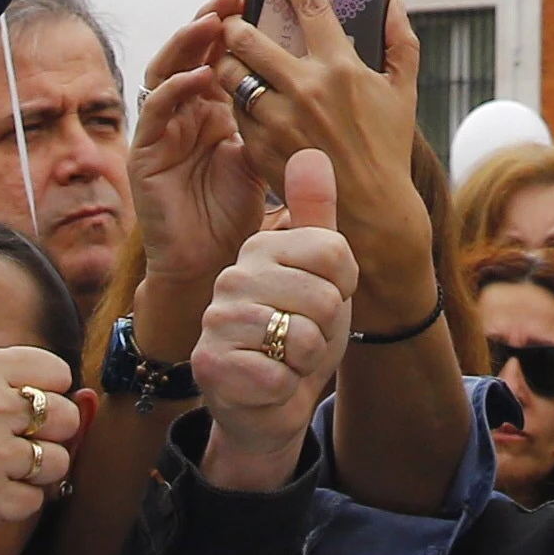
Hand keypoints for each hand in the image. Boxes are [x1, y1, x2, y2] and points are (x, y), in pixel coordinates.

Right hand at [126, 0, 266, 325]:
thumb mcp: (268, 151)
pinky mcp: (145, 153)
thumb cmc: (243, 210)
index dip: (235, 23)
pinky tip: (193, 78)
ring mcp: (163, 129)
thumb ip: (280, 113)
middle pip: (192, 53)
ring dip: (187, 44)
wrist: (215, 265)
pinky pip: (154, 113)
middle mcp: (186, 110)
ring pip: (167, 71)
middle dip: (210, 21)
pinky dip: (172, 91)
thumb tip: (323, 70)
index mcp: (215, 105)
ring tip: (211, 23)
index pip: (221, 52)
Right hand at [196, 149, 357, 492]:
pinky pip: (279, 376)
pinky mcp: (210, 364)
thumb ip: (317, 217)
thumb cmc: (298, 334)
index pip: (336, 253)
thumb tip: (311, 151)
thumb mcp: (322, 274)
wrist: (269, 403)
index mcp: (261, 246)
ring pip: (304, 337)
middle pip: (326, 298)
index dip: (343, 287)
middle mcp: (233, 275)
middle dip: (326, 329)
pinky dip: (284, 388)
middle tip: (301, 336)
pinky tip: (267, 384)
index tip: (321, 297)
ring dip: (306, 361)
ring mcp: (217, 319)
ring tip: (284, 357)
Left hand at [218, 0, 435, 329]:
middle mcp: (305, 88)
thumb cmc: (387, 151)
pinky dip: (237, 105)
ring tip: (237, 68)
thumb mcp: (403, 95)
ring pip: (231, 75)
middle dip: (234, 27)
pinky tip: (249, 109)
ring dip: (230, 66)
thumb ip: (402, 44)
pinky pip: (234, 113)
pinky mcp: (258, 147)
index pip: (308, 3)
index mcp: (340, 67)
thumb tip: (396, 3)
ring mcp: (278, 120)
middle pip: (247, 38)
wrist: (369, 215)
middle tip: (235, 25)